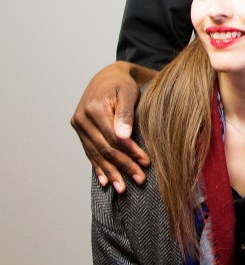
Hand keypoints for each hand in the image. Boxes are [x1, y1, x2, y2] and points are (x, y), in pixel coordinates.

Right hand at [70, 61, 152, 191]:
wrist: (106, 76)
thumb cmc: (122, 84)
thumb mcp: (128, 93)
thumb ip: (126, 114)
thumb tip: (124, 137)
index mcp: (94, 109)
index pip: (113, 138)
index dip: (130, 152)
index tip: (146, 163)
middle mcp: (82, 119)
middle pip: (105, 149)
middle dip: (123, 166)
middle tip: (139, 179)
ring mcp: (79, 126)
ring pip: (96, 154)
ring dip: (110, 172)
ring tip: (122, 188)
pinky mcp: (80, 131)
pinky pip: (89, 152)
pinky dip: (98, 167)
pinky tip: (105, 181)